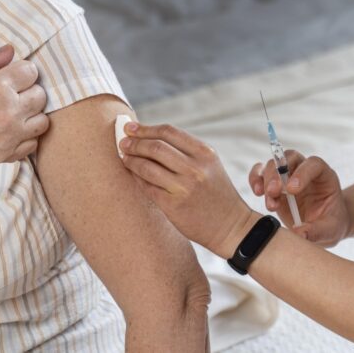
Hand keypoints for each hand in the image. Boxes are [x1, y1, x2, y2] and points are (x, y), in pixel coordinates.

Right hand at [0, 44, 49, 199]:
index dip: (22, 71)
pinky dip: (27, 136)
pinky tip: (12, 130)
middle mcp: (8, 111)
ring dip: (32, 114)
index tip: (13, 76)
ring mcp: (10, 135)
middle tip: (12, 94)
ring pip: (43, 120)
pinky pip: (33, 143)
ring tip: (15, 112)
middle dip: (29, 90)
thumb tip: (11, 50)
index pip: (31, 71)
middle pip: (40, 95)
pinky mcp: (8, 154)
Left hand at [119, 123, 258, 257]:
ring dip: (131, 160)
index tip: (131, 127)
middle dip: (135, 143)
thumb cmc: (216, 192)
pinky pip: (147, 187)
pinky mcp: (173, 205)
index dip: (146, 128)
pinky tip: (132, 174)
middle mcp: (195, 168)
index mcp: (204, 153)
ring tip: (125, 157)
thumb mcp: (209, 165)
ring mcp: (184, 187)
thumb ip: (185, 151)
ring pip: (148, 166)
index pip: (168, 132)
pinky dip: (136, 178)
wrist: (230, 225)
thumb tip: (150, 137)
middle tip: (123, 142)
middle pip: (156, 147)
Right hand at [249, 151, 349, 246]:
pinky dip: (255, 179)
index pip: (313, 164)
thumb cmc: (331, 224)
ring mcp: (287, 175)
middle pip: (289, 158)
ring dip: (266, 180)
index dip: (302, 173)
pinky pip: (260, 173)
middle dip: (279, 174)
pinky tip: (257, 192)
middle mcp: (304, 170)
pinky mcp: (274, 184)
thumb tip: (299, 234)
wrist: (323, 226)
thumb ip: (317, 231)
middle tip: (273, 192)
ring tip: (269, 202)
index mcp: (324, 176)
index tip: (293, 190)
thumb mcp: (330, 230)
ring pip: (272, 164)